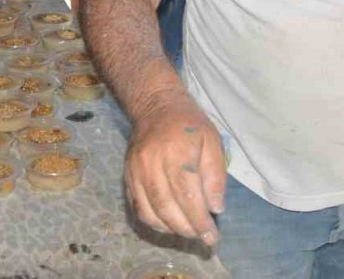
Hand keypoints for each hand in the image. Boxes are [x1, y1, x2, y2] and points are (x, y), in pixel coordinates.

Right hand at [125, 90, 226, 245]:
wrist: (155, 106)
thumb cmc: (189, 124)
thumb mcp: (212, 142)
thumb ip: (215, 176)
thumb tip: (215, 209)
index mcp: (176, 152)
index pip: (187, 195)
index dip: (199, 221)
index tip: (211, 236)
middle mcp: (152, 163)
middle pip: (167, 207)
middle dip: (187, 229)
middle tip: (202, 237)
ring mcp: (136, 170)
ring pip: (150, 212)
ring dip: (171, 229)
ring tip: (188, 231)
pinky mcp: (127, 175)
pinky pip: (138, 207)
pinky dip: (154, 221)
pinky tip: (169, 224)